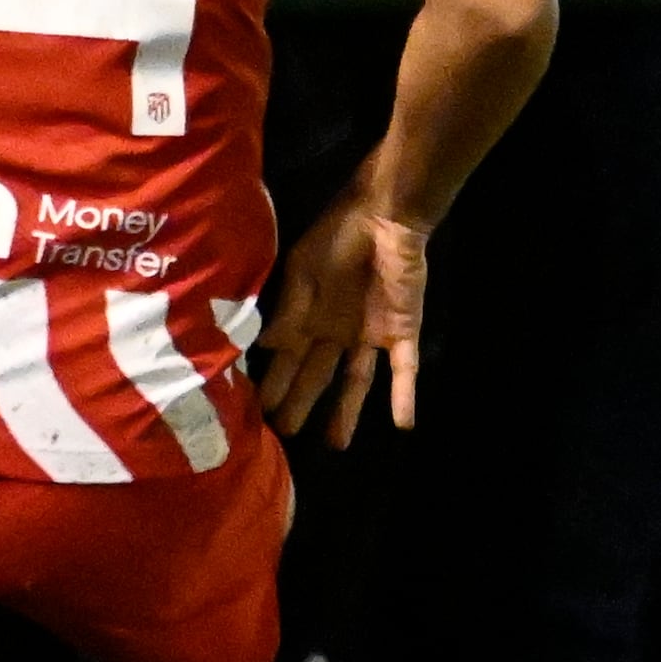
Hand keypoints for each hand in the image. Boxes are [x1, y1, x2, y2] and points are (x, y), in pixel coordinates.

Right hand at [258, 191, 432, 447]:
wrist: (384, 216)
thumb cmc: (336, 237)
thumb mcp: (302, 271)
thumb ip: (288, 310)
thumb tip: (267, 348)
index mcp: (307, 317)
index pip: (286, 358)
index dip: (273, 382)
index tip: (256, 410)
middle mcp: (334, 333)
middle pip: (316, 377)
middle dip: (301, 404)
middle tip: (285, 433)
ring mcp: (368, 336)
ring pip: (356, 382)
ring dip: (346, 412)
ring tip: (335, 444)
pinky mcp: (400, 332)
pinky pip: (403, 370)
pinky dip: (404, 397)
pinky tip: (403, 424)